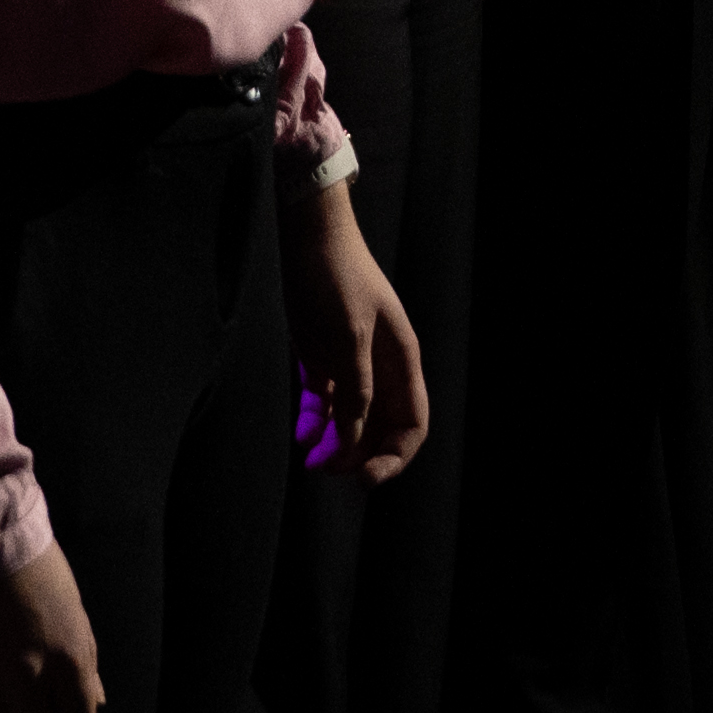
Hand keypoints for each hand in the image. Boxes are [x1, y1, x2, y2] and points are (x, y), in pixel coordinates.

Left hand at [281, 169, 430, 480]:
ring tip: (309, 458)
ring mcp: (351, 363)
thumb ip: (355, 391)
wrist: (306, 235)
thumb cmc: (334, 278)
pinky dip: (314, 422)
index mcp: (400, 362)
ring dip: (333, 444)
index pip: (411, 424)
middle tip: (326, 469)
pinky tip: (301, 433)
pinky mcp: (323, 358)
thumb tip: (354, 441)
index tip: (364, 477)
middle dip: (357, 455)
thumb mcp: (348, 337)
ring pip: (350, 420)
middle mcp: (380, 368)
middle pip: (380, 428)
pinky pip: (324, 403)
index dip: (394, 456)